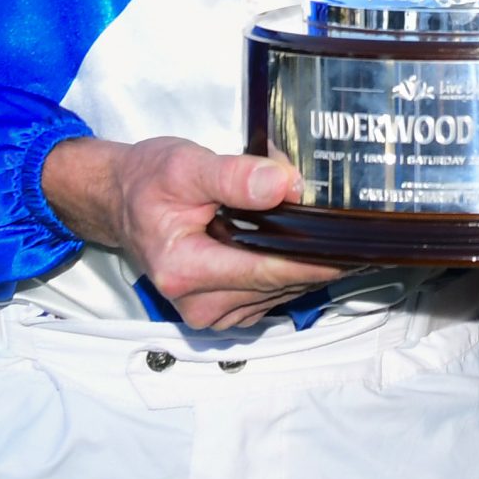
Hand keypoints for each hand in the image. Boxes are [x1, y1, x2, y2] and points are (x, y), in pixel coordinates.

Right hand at [41, 135, 343, 329]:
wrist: (123, 200)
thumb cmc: (149, 182)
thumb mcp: (186, 165)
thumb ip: (235, 176)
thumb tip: (285, 185)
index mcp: (185, 269)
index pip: (268, 271)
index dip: (315, 258)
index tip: (355, 245)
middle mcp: (198, 303)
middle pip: (280, 284)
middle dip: (313, 251)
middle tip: (344, 220)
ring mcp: (211, 313)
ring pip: (281, 293)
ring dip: (302, 261)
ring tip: (312, 223)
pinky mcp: (223, 312)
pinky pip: (271, 295)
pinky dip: (287, 270)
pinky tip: (291, 243)